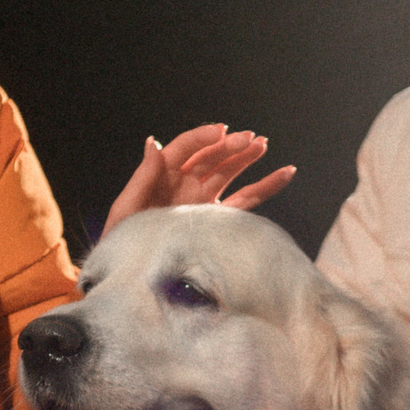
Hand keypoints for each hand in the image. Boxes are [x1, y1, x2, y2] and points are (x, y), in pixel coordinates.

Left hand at [104, 123, 297, 233]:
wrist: (135, 277)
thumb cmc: (124, 243)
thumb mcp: (127, 209)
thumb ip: (143, 177)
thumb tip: (155, 143)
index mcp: (162, 177)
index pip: (186, 148)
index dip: (203, 137)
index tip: (222, 131)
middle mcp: (185, 185)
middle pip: (211, 157)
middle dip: (230, 146)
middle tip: (250, 139)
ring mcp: (204, 201)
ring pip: (230, 173)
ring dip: (247, 157)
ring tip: (263, 144)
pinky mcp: (218, 219)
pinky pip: (246, 199)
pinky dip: (267, 186)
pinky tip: (285, 173)